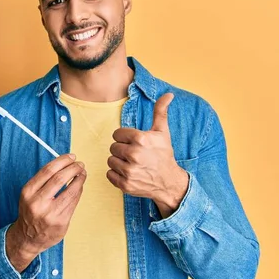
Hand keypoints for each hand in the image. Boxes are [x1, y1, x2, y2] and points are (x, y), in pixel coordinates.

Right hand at [6, 154, 86, 271]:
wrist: (27, 238)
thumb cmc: (31, 212)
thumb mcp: (30, 194)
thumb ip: (44, 180)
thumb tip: (65, 163)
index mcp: (28, 192)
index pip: (48, 170)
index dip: (62, 161)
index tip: (71, 156)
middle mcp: (37, 202)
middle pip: (60, 178)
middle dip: (73, 168)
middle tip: (80, 164)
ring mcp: (50, 214)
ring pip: (70, 191)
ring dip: (80, 179)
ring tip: (83, 173)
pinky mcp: (61, 222)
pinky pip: (74, 202)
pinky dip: (79, 191)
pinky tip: (80, 186)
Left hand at [107, 93, 188, 217]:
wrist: (169, 182)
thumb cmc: (164, 154)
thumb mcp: (162, 132)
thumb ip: (160, 111)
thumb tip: (168, 94)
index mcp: (141, 139)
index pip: (117, 134)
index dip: (124, 138)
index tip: (133, 142)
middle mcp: (134, 155)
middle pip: (113, 147)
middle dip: (122, 150)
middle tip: (134, 154)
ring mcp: (129, 171)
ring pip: (110, 160)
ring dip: (118, 162)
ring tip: (131, 163)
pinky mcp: (125, 185)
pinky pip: (109, 174)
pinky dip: (116, 174)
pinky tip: (128, 172)